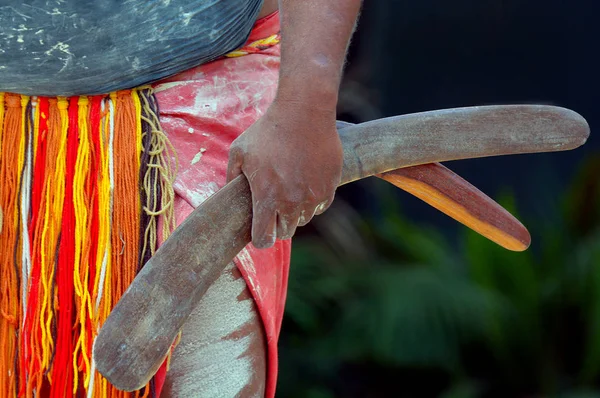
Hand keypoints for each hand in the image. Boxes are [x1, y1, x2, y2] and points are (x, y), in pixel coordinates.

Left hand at [227, 99, 342, 248]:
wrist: (304, 112)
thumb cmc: (268, 131)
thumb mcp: (239, 151)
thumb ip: (231, 176)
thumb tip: (227, 193)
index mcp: (267, 197)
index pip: (263, 239)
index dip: (260, 239)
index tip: (260, 232)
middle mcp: (291, 202)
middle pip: (285, 233)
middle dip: (277, 225)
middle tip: (274, 209)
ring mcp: (313, 196)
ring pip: (303, 219)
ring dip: (295, 212)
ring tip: (289, 191)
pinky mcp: (330, 187)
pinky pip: (320, 206)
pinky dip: (312, 200)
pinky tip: (305, 183)